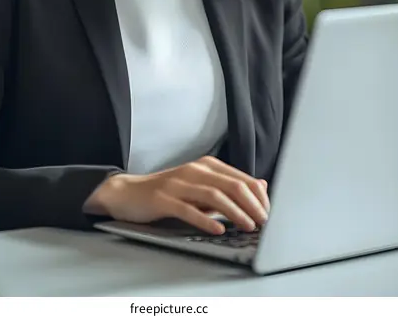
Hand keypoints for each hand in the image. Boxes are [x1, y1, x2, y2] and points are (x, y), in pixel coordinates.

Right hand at [84, 156, 269, 234]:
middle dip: (252, 204)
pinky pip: (188, 209)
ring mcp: (178, 184)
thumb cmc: (168, 192)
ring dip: (235, 212)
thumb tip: (260, 185)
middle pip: (231, 184)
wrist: (128, 192)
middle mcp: (194, 170)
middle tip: (264, 222)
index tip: (269, 212)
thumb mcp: (201, 187)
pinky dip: (205, 220)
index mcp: (206, 166)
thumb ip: (228, 186)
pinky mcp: (163, 199)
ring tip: (248, 226)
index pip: (241, 178)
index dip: (258, 196)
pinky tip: (217, 230)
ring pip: (213, 195)